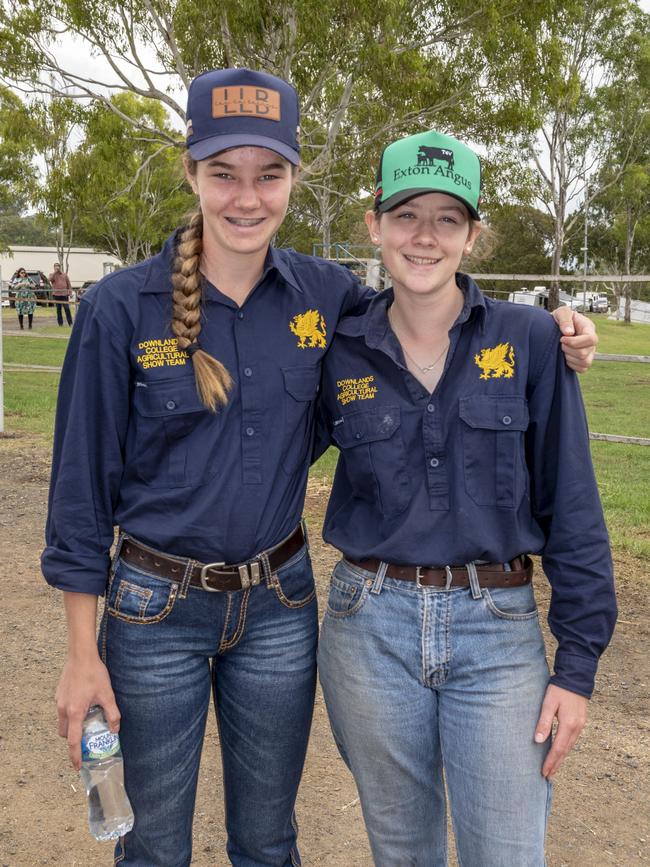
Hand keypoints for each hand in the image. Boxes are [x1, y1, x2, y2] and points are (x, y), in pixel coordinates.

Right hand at [56, 654, 119, 769]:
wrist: (81, 655)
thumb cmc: (94, 674)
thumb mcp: (107, 695)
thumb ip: (112, 714)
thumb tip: (115, 730)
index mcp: (74, 713)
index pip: (73, 741)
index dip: (75, 756)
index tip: (77, 766)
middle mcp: (63, 709)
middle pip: (64, 734)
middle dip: (73, 740)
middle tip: (86, 738)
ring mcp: (58, 701)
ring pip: (62, 722)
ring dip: (71, 726)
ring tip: (86, 720)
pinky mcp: (58, 694)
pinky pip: (61, 710)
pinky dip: (69, 714)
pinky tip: (82, 704)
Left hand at [534, 684, 587, 778]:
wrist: (576, 678)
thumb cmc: (559, 689)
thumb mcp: (548, 704)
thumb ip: (544, 722)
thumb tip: (537, 741)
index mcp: (568, 725)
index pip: (558, 749)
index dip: (550, 761)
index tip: (544, 772)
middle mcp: (577, 729)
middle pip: (565, 751)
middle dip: (556, 764)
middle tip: (547, 776)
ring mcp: (580, 726)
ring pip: (569, 747)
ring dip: (561, 758)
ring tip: (553, 768)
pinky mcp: (580, 722)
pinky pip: (572, 740)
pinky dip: (565, 749)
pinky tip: (560, 752)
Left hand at [551, 307, 597, 372]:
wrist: (555, 327)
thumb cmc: (560, 318)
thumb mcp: (561, 312)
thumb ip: (565, 319)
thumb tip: (569, 333)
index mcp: (589, 328)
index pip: (591, 339)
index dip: (575, 342)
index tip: (562, 339)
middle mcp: (591, 342)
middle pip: (585, 353)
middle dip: (568, 350)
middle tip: (560, 344)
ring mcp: (589, 352)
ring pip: (585, 362)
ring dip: (570, 358)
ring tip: (563, 350)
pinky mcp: (584, 360)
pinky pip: (582, 369)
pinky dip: (572, 365)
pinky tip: (565, 357)